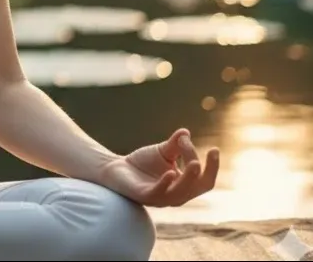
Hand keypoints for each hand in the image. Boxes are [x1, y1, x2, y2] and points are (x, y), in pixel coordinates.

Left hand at [95, 129, 219, 206]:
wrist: (117, 168)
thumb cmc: (143, 162)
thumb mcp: (163, 152)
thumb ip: (175, 144)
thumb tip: (186, 132)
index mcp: (185, 186)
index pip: (204, 179)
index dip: (212, 166)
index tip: (213, 148)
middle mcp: (177, 195)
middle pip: (198, 187)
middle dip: (207, 172)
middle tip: (211, 154)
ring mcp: (162, 198)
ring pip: (181, 192)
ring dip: (189, 178)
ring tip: (194, 162)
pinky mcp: (145, 196)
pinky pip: (159, 193)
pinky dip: (166, 184)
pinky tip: (170, 172)